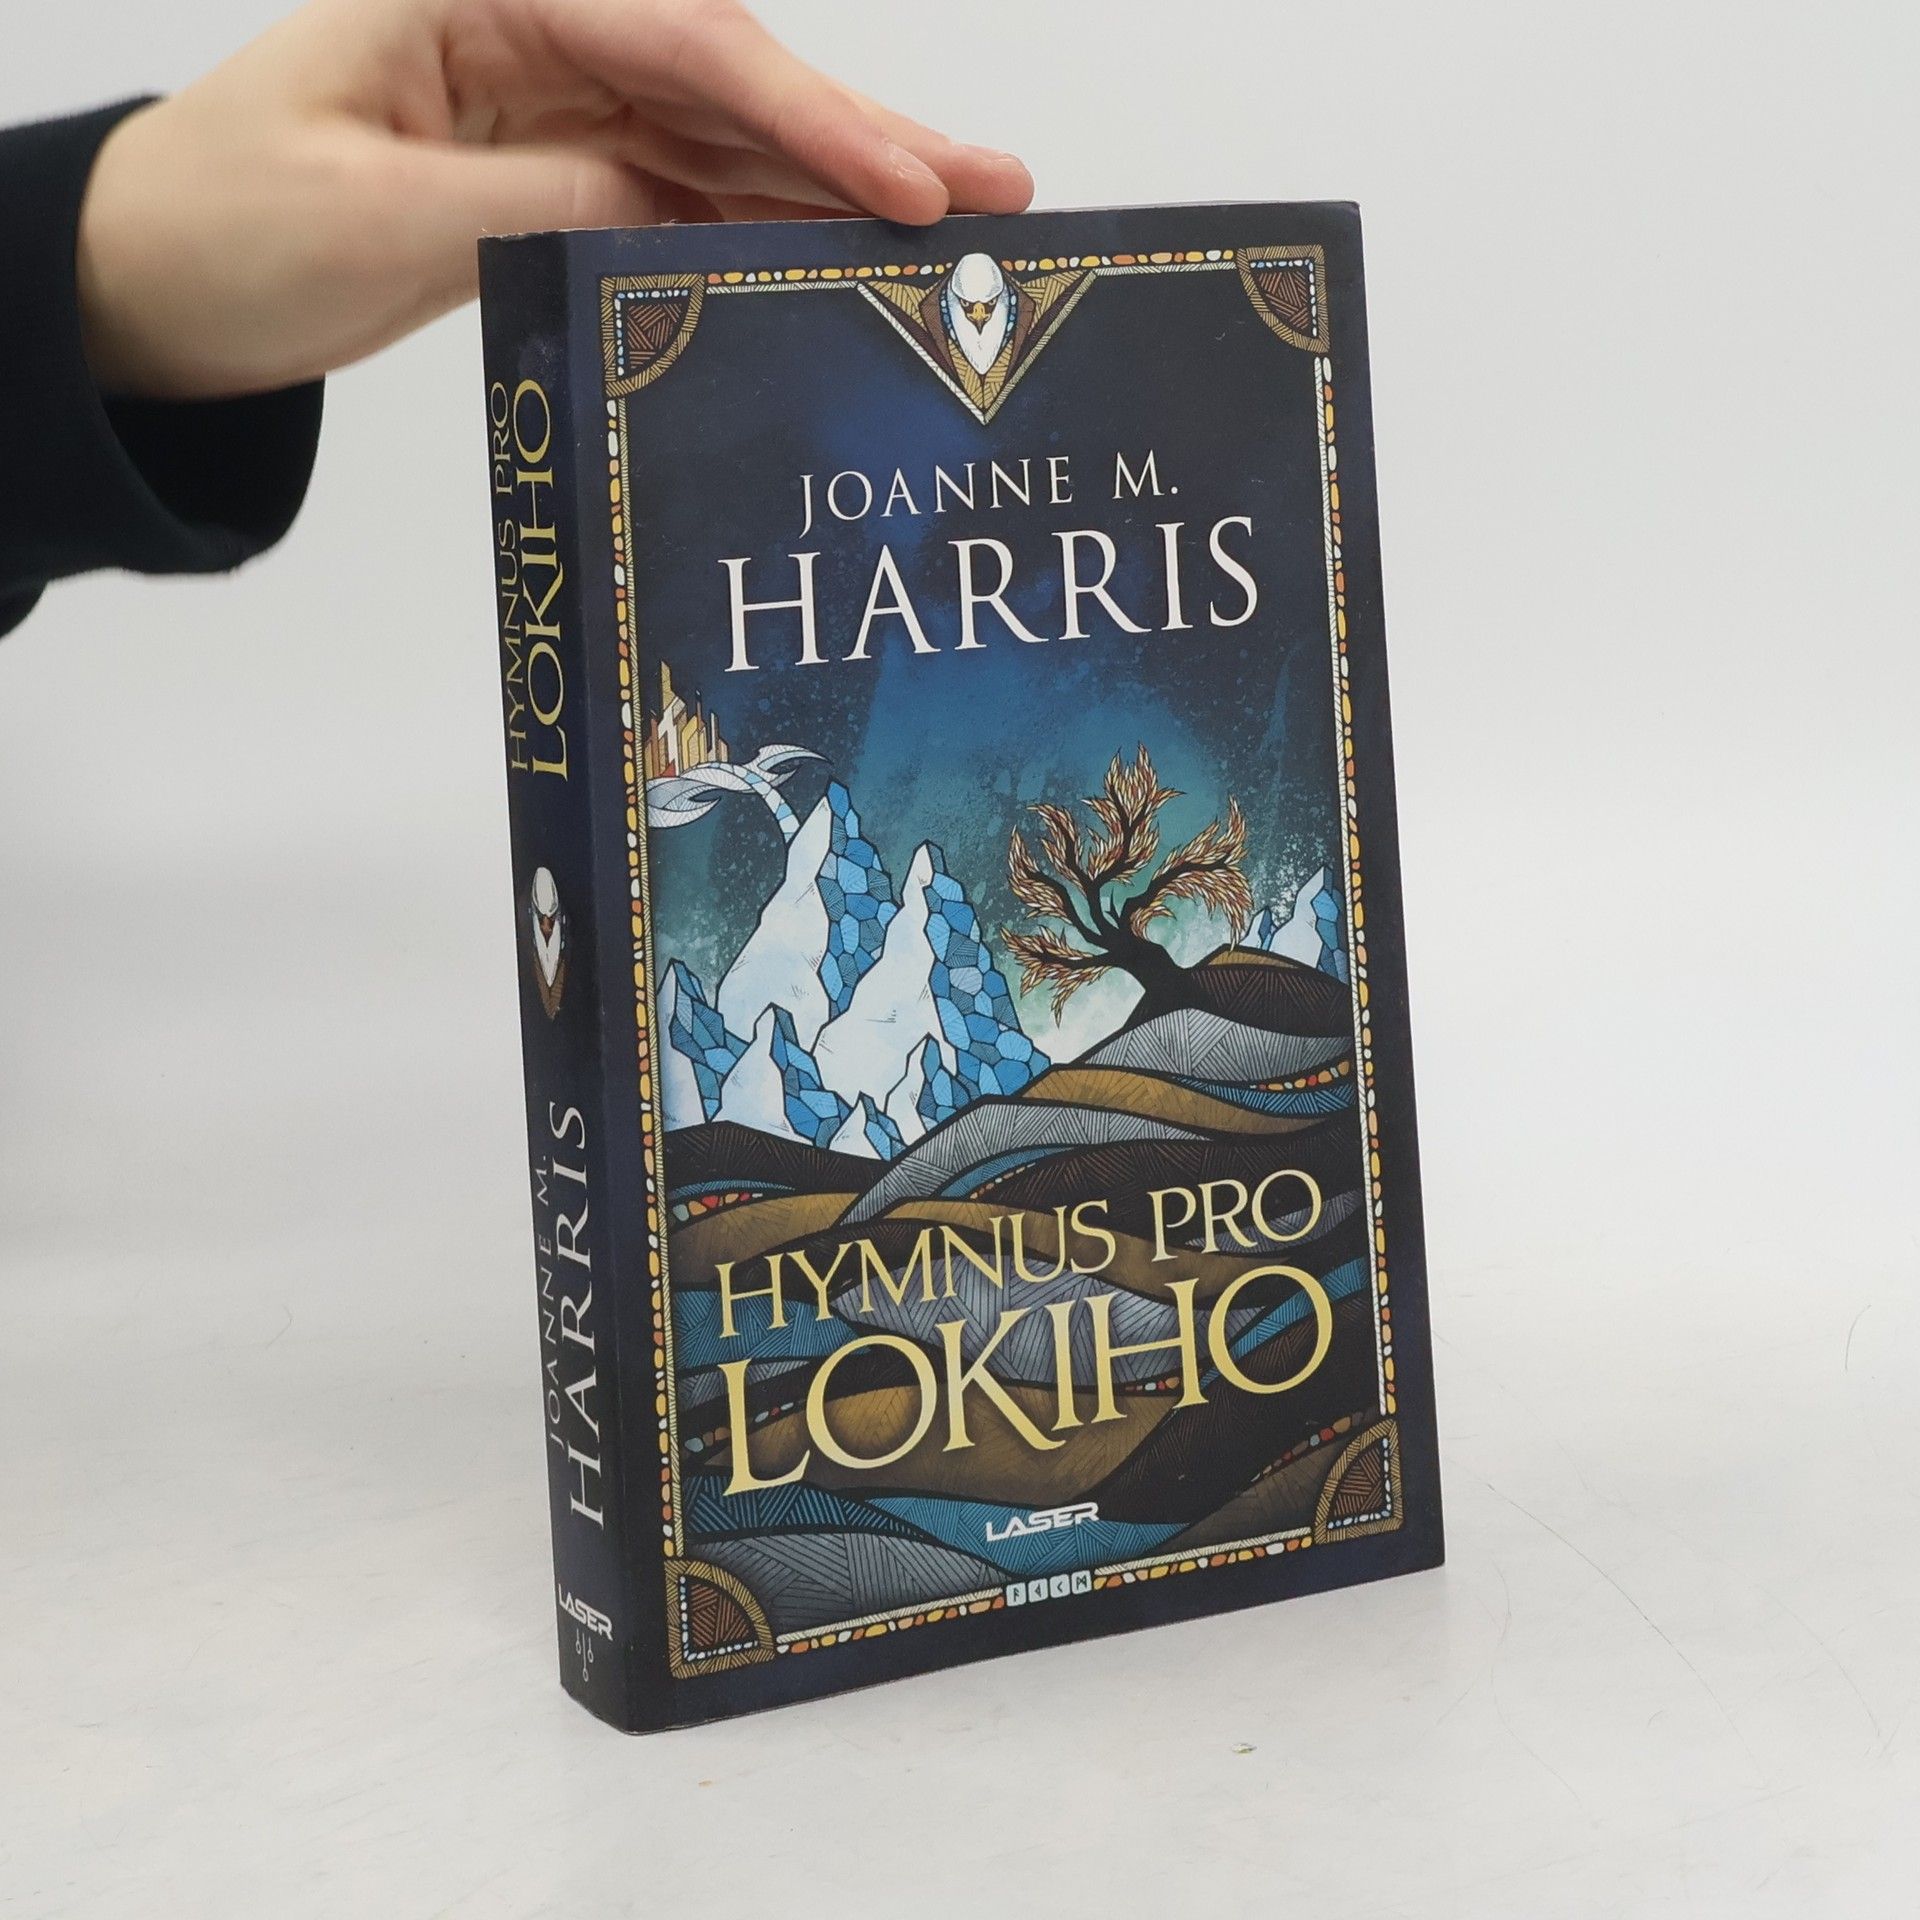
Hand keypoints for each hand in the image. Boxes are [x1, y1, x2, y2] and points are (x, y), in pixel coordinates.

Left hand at [75, 0, 1033, 399]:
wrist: (148, 288)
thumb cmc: (217, 226)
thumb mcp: (371, 213)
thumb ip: (534, 197)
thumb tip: (668, 206)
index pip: (678, 45)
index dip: (804, 116)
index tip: (906, 184)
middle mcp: (532, 34)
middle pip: (728, 83)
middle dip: (860, 139)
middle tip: (995, 188)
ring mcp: (550, 110)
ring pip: (721, 146)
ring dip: (835, 190)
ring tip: (956, 233)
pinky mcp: (552, 182)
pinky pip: (680, 203)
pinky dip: (758, 236)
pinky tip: (840, 265)